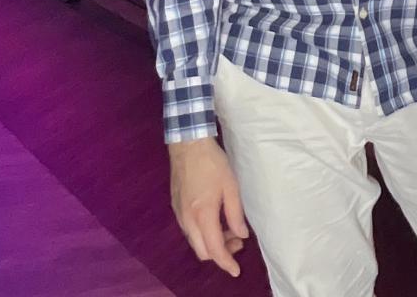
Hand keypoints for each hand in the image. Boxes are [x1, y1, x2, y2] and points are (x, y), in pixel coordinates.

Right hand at [169, 137, 249, 276]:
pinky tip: (215, 221)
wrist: (188, 144)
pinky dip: (202, 234)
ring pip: (194, 242)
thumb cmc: (212, 163)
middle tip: (237, 242)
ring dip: (211, 243)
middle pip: (202, 251)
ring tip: (229, 230)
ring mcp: (179, 214)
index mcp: (202, 215)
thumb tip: (241, 235)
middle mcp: (187, 220)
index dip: (226, 263)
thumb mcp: (231, 186)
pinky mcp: (175, 207)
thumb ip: (235, 214)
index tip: (237, 271)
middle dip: (220, 254)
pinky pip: (189, 231)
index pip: (214, 249)